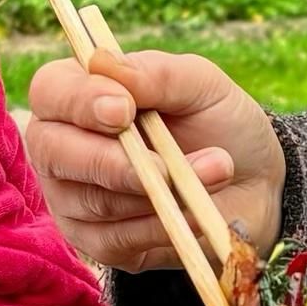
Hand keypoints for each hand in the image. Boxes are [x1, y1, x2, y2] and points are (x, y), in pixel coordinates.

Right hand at [21, 50, 283, 273]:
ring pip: (93, 201)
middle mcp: (61, 145)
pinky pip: (118, 239)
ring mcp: (73, 198)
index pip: (51, 91)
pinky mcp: (98, 243)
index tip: (125, 110)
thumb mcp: (201, 85)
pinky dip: (163, 224)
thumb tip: (102, 62)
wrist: (255, 183)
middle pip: (53, 152)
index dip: (80, 101)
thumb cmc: (218, 123)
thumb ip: (155, 73)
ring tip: (217, 170)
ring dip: (158, 191)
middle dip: (113, 161)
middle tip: (166, 165)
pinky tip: (196, 210)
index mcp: (78, 94)